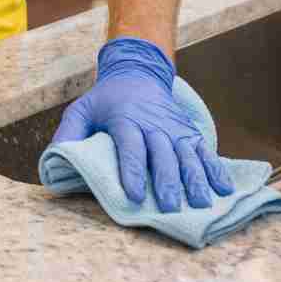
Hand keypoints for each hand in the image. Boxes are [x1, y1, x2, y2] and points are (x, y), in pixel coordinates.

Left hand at [50, 36, 234, 212]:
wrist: (138, 74)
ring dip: (194, 179)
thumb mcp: (81, 110)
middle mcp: (153, 125)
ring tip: (200, 203)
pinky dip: (215, 169)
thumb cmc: (105, 101)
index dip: (131, 171)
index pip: (129, 147)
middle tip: (168, 207)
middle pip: (161, 154)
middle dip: (165, 181)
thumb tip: (56, 159)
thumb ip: (68, 134)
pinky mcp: (188, 132)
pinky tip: (224, 189)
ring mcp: (174, 129)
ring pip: (186, 154)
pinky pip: (204, 151)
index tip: (133, 195)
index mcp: (125, 120)